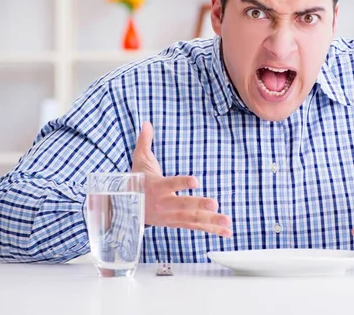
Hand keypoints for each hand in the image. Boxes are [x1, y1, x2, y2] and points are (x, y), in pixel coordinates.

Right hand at [132, 121, 231, 237]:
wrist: (125, 209)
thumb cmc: (136, 182)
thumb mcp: (139, 161)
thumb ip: (145, 142)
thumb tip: (146, 122)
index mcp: (156, 187)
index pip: (170, 183)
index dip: (182, 182)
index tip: (195, 180)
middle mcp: (165, 204)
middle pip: (183, 205)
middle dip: (199, 206)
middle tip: (214, 204)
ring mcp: (172, 216)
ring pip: (193, 219)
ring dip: (211, 221)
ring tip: (227, 221)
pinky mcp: (178, 223)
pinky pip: (197, 227)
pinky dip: (212, 230)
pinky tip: (227, 231)